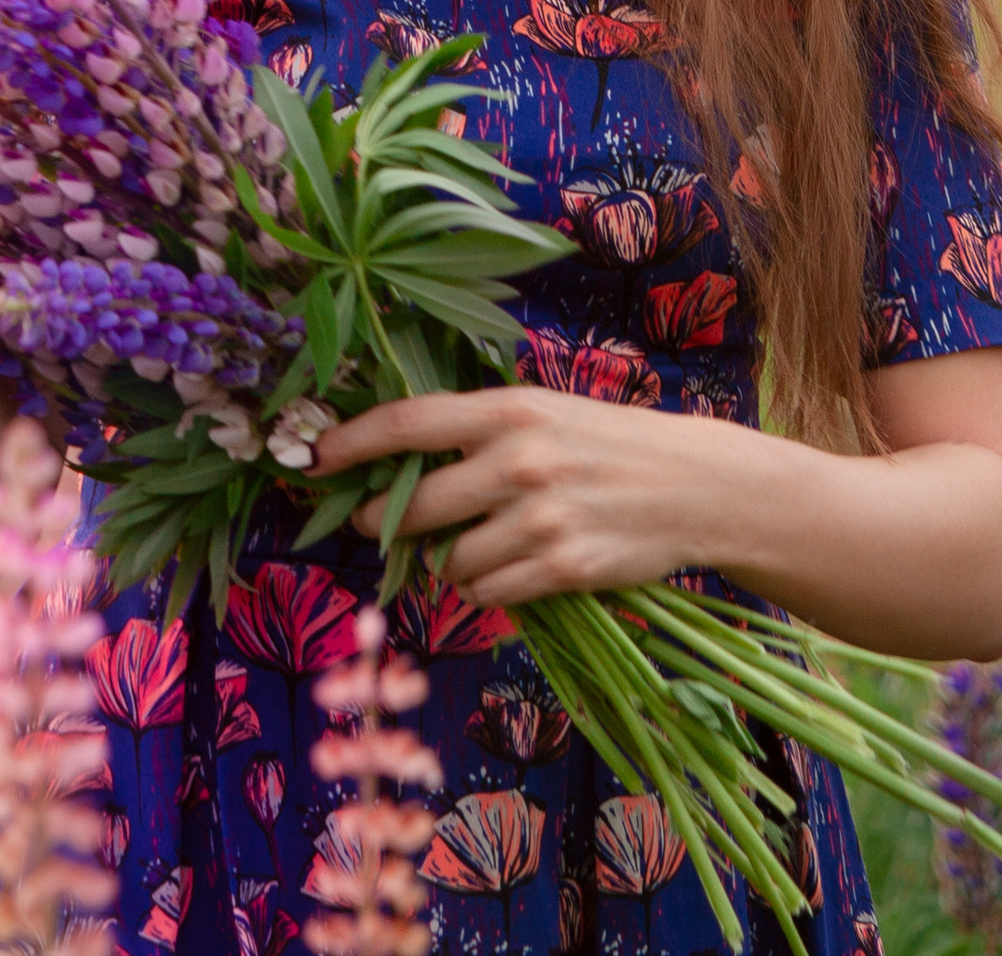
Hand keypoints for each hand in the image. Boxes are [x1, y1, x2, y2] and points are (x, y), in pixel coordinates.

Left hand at [311, 386, 756, 608]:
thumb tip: (394, 462)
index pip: (407, 425)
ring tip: (480, 541)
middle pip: (413, 506)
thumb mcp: (542, 412)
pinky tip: (510, 565)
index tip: (311, 458)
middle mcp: (519, 461)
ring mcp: (540, 518)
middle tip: (380, 524)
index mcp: (509, 410)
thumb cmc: (604, 443)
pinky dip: (485, 586)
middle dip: (386, 522)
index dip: (350, 444)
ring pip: (449, 560)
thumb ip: (475, 431)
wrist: (690, 482)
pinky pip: (487, 591)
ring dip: (448, 560)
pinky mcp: (562, 568)